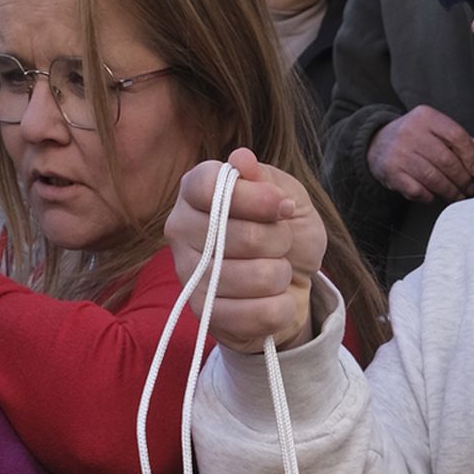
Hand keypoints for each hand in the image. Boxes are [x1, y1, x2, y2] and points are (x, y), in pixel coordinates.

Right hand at [165, 153, 325, 354]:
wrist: (293, 284)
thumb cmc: (285, 233)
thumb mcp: (288, 196)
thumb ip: (267, 180)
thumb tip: (242, 160)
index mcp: (195, 191)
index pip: (209, 187)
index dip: (253, 198)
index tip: (283, 206)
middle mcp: (181, 229)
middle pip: (242, 236)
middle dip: (280, 240)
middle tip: (281, 243)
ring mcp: (188, 274)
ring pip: (256, 277)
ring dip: (282, 275)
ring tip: (277, 271)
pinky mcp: (203, 314)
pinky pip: (258, 313)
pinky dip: (281, 307)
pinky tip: (275, 299)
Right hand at [368, 105, 473, 203]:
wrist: (376, 143)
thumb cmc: (413, 138)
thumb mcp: (432, 128)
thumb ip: (455, 137)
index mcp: (425, 116)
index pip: (456, 136)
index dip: (470, 156)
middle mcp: (411, 132)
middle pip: (446, 160)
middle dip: (462, 179)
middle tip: (469, 188)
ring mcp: (399, 152)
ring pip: (433, 178)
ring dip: (449, 191)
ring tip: (458, 196)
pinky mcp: (391, 172)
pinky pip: (417, 190)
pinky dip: (429, 196)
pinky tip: (434, 196)